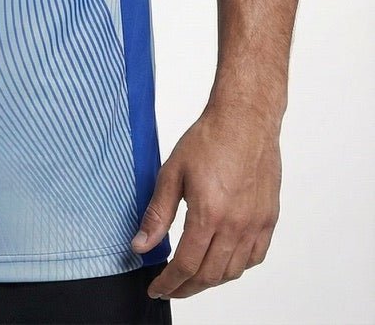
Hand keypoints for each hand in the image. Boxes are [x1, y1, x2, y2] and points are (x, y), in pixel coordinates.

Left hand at [130, 102, 280, 299]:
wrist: (244, 121)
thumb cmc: (208, 140)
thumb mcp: (171, 173)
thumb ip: (157, 214)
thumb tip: (140, 245)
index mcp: (209, 214)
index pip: (186, 265)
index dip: (169, 283)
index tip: (156, 288)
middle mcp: (236, 225)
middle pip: (210, 275)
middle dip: (186, 287)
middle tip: (170, 287)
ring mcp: (256, 224)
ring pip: (233, 271)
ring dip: (210, 280)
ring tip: (191, 278)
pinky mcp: (269, 219)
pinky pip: (254, 258)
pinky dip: (236, 267)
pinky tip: (222, 262)